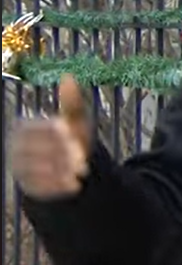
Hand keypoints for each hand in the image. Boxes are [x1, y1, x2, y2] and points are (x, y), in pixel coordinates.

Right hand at [8, 74, 92, 199]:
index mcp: (23, 128)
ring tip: (82, 173)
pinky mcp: (26, 187)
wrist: (65, 167)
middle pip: (36, 152)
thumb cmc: (70, 137)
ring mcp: (18, 168)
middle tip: (84, 160)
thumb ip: (71, 102)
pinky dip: (59, 187)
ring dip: (62, 172)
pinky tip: (76, 186)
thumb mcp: (74, 119)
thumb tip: (68, 77)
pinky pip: (39, 188)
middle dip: (62, 155)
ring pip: (37, 171)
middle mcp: (15, 148)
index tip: (76, 138)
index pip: (37, 131)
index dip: (57, 134)